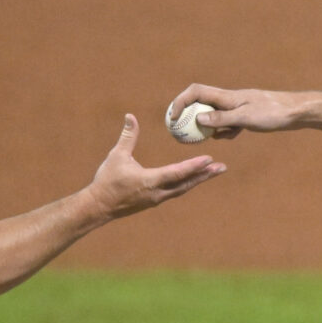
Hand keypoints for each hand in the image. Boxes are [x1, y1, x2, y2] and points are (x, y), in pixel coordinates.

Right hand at [89, 114, 225, 218]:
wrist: (98, 207)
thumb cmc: (107, 180)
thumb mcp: (116, 156)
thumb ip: (127, 136)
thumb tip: (130, 115)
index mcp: (150, 181)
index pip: (177, 173)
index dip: (194, 166)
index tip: (209, 159)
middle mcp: (157, 193)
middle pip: (186, 183)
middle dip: (205, 175)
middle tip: (222, 167)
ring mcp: (157, 199)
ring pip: (183, 188)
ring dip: (199, 180)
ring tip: (214, 171)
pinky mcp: (155, 201)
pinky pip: (176, 191)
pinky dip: (188, 183)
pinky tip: (195, 178)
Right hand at [167, 84, 298, 137]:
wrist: (298, 112)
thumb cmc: (274, 113)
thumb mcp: (246, 118)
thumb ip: (222, 119)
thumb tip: (198, 119)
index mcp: (227, 96)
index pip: (196, 92)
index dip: (180, 102)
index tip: (172, 118)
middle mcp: (230, 99)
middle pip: (202, 103)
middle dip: (190, 115)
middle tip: (181, 131)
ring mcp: (239, 107)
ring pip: (215, 114)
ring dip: (209, 125)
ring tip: (208, 137)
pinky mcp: (247, 115)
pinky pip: (230, 122)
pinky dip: (226, 130)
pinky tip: (231, 137)